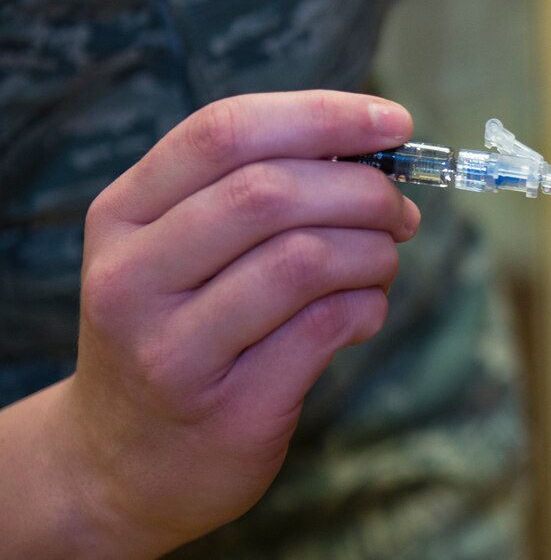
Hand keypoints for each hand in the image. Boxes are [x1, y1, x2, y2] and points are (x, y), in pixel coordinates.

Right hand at [66, 91, 418, 553]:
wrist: (124, 463)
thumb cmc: (177, 331)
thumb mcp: (177, 249)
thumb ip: (251, 189)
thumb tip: (370, 146)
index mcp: (122, 215)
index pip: (225, 132)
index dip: (323, 116)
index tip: (393, 122)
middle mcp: (133, 277)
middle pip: (270, 193)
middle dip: (363, 191)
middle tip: (400, 211)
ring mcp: (172, 349)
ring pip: (304, 259)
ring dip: (372, 252)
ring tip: (383, 262)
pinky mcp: (229, 407)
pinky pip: (326, 327)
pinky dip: (368, 306)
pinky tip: (364, 311)